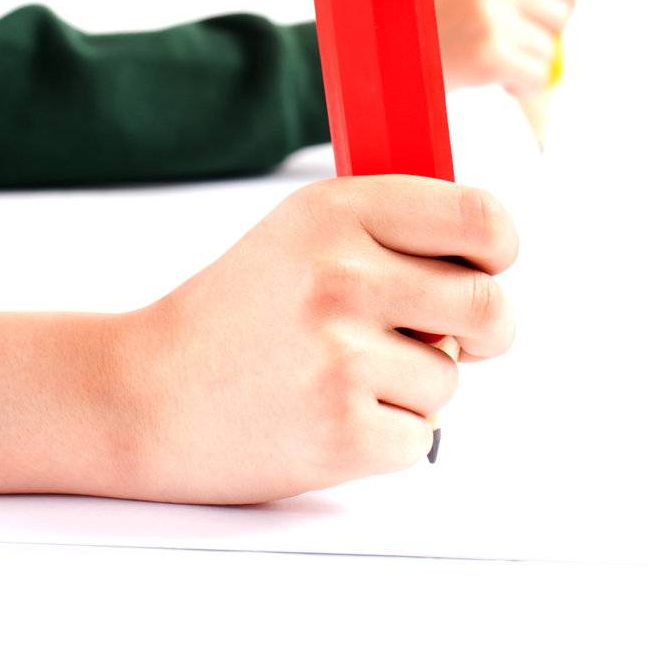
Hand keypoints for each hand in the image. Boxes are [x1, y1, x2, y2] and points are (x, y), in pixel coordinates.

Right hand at [103, 175, 517, 503]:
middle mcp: (343, 275)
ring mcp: (343, 356)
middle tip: (452, 336)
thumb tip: (488, 251)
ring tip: (341, 373)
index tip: (491, 263)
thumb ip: (390, 229)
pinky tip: (329, 412)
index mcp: (338, 211)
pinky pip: (422, 437)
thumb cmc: (236, 310)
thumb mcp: (301, 230)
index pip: (479, 217)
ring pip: (451, 378)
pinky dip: (388, 436)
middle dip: (485, 330)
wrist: (146, 391)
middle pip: (490, 306)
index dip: (501, 245)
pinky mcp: (343, 431)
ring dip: (414, 385)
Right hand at [433, 0, 574, 94]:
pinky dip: (521, 86)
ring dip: (527, 65)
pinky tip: (493, 78)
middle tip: (510, 45)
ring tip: (490, 61)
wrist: (390, 59)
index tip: (560, 9)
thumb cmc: (435, 30)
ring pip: (549, 50)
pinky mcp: (490, 54)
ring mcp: (490, 17)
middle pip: (560, 13)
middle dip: (543, 36)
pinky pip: (537, 76)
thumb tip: (568, 8)